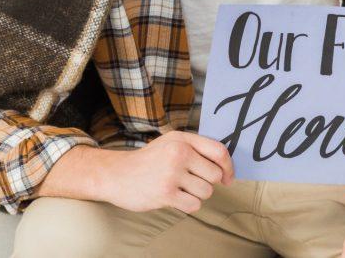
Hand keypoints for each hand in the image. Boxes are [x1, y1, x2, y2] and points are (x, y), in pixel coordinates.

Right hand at [98, 130, 233, 212]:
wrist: (116, 174)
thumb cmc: (148, 160)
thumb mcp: (171, 142)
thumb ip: (196, 148)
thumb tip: (224, 167)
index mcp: (183, 139)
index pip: (219, 151)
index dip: (228, 166)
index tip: (228, 177)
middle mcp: (179, 153)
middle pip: (215, 175)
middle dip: (207, 183)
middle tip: (191, 182)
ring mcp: (172, 174)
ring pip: (206, 191)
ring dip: (196, 194)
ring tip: (180, 189)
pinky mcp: (165, 193)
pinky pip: (194, 205)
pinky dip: (188, 205)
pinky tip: (175, 198)